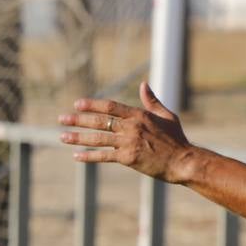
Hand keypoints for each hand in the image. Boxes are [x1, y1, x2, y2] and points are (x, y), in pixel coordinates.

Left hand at [59, 83, 192, 181]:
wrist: (183, 161)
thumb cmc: (176, 139)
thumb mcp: (166, 116)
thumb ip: (152, 101)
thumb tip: (143, 84)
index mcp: (139, 115)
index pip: (110, 106)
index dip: (92, 104)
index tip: (78, 104)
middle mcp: (132, 127)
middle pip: (100, 121)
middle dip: (78, 120)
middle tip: (62, 119)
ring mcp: (129, 143)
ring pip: (98, 138)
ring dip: (78, 137)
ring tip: (63, 136)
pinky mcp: (128, 158)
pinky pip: (104, 156)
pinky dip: (89, 156)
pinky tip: (76, 155)